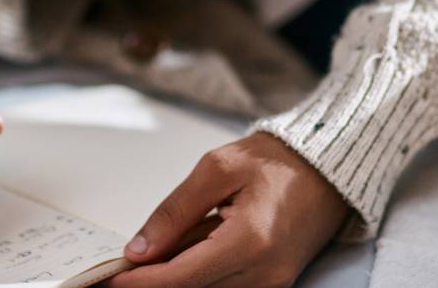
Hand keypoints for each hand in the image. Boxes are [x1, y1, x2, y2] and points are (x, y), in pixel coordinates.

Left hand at [107, 133, 349, 286]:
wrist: (326, 169)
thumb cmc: (276, 161)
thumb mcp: (216, 169)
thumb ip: (175, 211)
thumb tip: (140, 248)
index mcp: (251, 240)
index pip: (182, 276)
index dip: (142, 281)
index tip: (111, 277)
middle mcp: (265, 272)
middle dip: (154, 280)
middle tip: (124, 264)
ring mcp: (273, 282)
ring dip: (177, 275)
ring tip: (159, 248)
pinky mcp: (274, 283)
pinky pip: (225, 286)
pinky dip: (199, 272)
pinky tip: (186, 250)